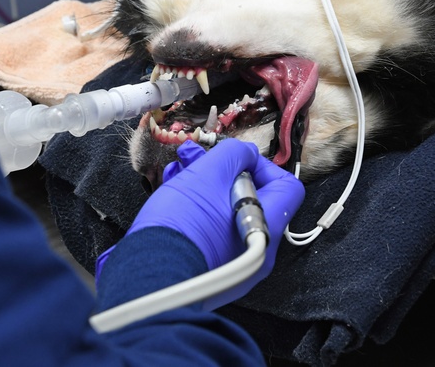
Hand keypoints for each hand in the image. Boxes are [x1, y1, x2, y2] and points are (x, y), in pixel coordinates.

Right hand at [132, 139, 304, 306]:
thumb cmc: (182, 227)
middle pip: (252, 197)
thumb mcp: (209, 174)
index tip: (236, 160)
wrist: (148, 280)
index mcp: (267, 228)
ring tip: (178, 170)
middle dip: (223, 172)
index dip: (263, 166)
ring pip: (227, 211)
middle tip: (198, 159)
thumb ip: (234, 154)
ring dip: (204, 185)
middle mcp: (257, 249)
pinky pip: (212, 230)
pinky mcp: (210, 267)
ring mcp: (234, 261)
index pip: (287, 187)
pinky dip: (197, 208)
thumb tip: (245, 154)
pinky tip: (173, 190)